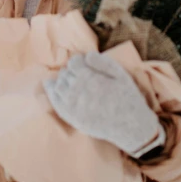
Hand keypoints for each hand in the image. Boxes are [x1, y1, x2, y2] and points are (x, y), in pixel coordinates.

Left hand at [43, 51, 165, 157]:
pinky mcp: (73, 118)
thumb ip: (102, 62)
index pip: (73, 63)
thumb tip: (86, 54)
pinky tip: (50, 85)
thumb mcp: (121, 75)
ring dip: (62, 80)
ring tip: (70, 80)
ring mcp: (75, 107)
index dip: (77, 61)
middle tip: (79, 73)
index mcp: (92, 80)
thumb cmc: (127, 98)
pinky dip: (51, 92)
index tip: (82, 64)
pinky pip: (56, 103)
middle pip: (66, 74)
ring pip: (59, 87)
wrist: (131, 126)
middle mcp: (80, 93)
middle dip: (71, 71)